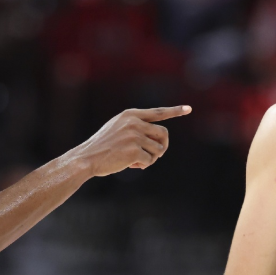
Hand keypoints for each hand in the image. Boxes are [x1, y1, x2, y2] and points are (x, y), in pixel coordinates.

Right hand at [74, 106, 190, 176]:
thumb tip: (160, 141)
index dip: (174, 111)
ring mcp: (134, 136)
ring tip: (137, 161)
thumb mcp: (117, 129)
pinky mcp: (134, 150)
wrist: (86, 158)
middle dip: (163, 146)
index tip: (188, 109)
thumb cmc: (102, 147)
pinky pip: (150, 160)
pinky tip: (131, 165)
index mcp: (130, 114)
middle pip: (164, 134)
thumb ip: (137, 128)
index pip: (158, 112)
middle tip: (155, 155)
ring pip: (158, 149)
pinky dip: (144, 165)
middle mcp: (134, 122)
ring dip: (151, 158)